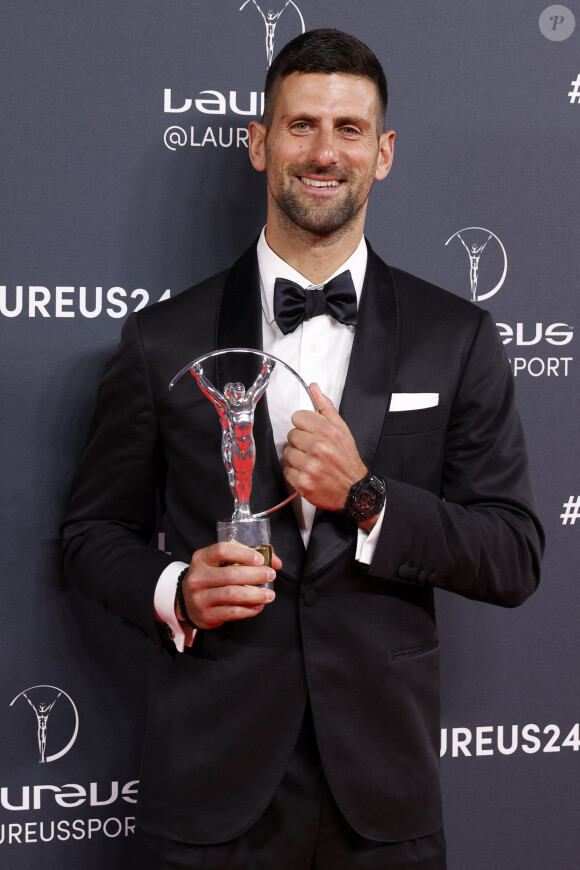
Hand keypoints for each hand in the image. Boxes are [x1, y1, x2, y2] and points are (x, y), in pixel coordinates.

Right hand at [178, 542, 280, 629]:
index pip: (222, 550)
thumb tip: (275, 561)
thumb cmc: (210, 577)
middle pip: (230, 574)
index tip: (260, 559)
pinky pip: (232, 612)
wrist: (187, 601)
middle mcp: (198, 577)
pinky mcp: (207, 615)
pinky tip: (258, 605)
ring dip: (256, 594)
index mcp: (201, 558)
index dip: (244, 553)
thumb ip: (245, 557)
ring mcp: (200, 597)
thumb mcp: (219, 562)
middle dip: (255, 575)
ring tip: (269, 594)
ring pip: (232, 594)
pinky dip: (249, 609)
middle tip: (270, 575)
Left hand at [283, 383, 366, 511]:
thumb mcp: (342, 429)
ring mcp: (310, 466)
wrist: (354, 490)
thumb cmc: (347, 460)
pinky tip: (308, 473)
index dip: (304, 425)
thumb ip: (325, 407)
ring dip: (296, 458)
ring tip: (311, 462)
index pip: (298, 417)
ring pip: (287, 452)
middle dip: (301, 442)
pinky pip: (287, 471)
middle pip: (291, 435)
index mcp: (328, 431)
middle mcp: (319, 448)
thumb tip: (314, 388)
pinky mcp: (303, 482)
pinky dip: (295, 473)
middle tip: (313, 450)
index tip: (311, 433)